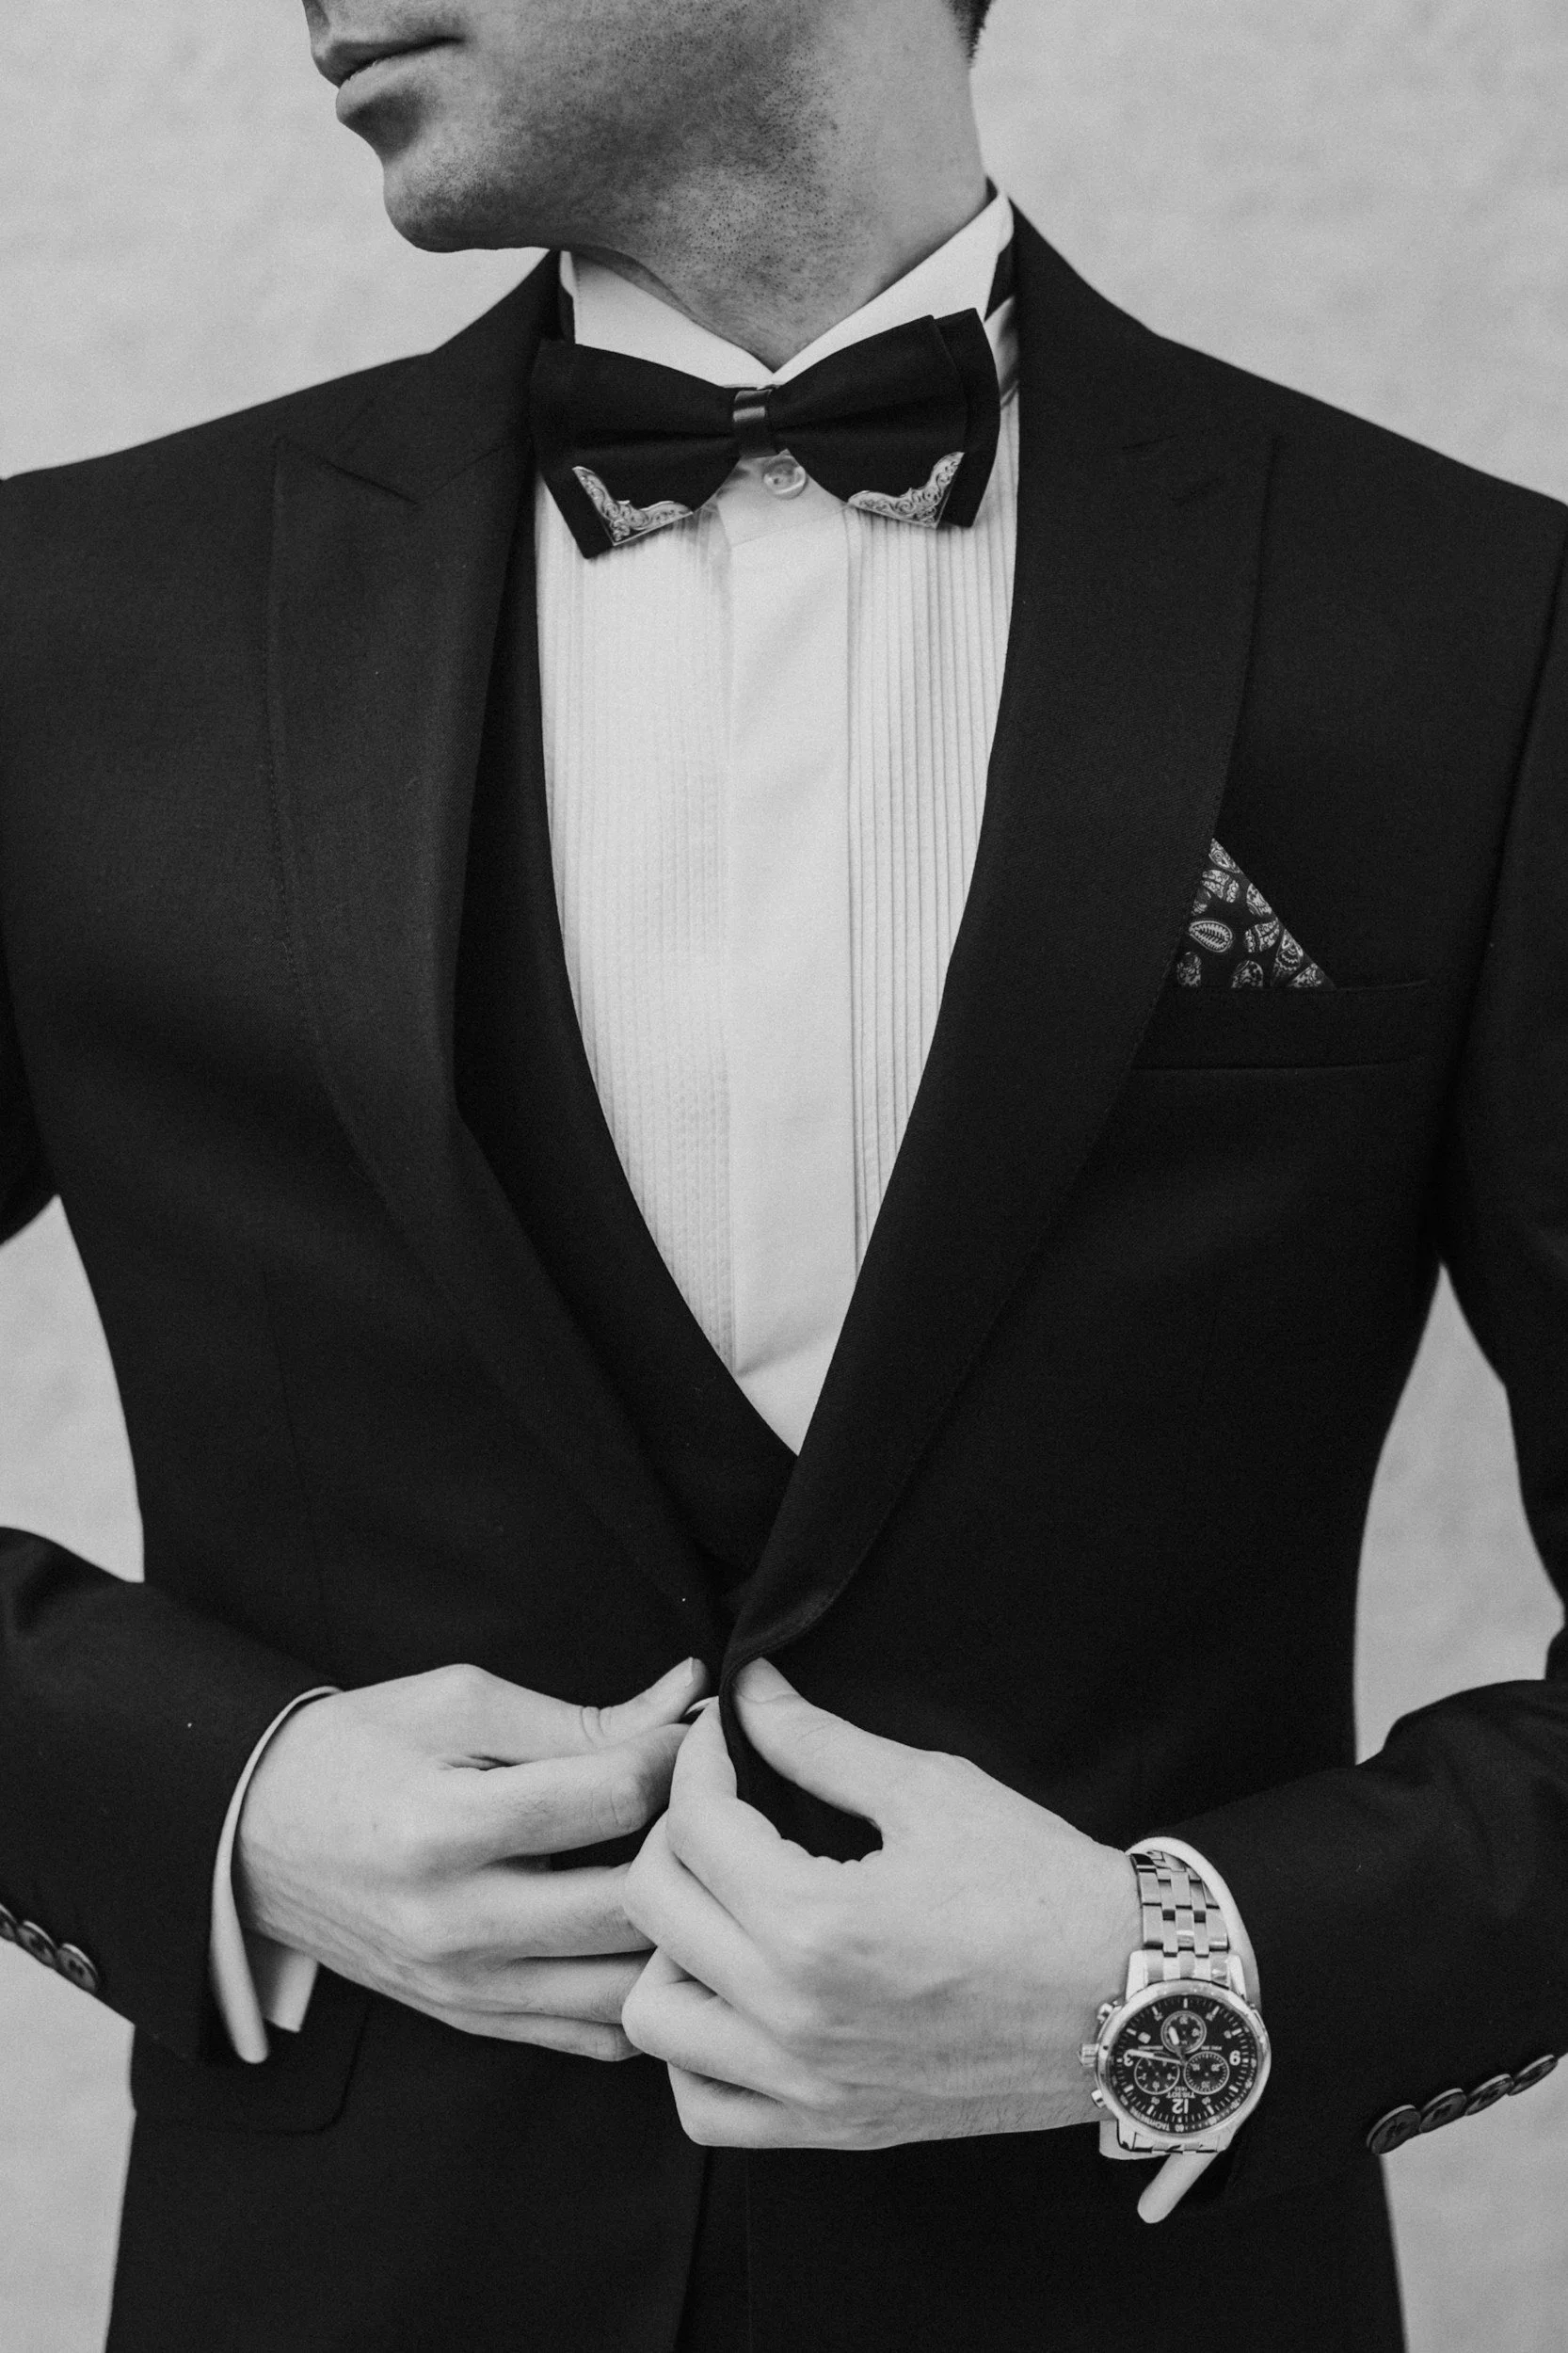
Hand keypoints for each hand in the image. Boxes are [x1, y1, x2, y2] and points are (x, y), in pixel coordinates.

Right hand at [236, 1654, 707, 2058]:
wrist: (255, 1834)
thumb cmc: (361, 1749)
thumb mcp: (461, 1704)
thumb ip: (580, 1716)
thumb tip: (687, 1697)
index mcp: (446, 1826)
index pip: (610, 1800)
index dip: (675, 1756)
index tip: (697, 1731)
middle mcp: (455, 1922)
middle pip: (629, 1902)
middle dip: (691, 1845)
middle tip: (708, 1802)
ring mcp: (462, 1986)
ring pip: (623, 1986)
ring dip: (674, 1929)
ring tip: (685, 1869)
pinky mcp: (469, 2020)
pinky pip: (591, 2035)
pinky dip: (637, 1989)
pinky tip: (645, 1934)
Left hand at [620, 1660, 1138, 2145]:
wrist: (1127, 1995)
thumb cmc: (1041, 1886)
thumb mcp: (930, 1789)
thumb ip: (819, 1741)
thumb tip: (750, 1691)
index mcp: (816, 1923)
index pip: (696, 1823)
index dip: (699, 1755)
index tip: (722, 1730)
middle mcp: (793, 2015)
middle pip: (653, 1906)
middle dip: (674, 1830)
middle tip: (722, 1801)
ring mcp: (807, 2084)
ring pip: (654, 2018)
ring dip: (670, 1947)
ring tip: (724, 1904)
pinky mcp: (830, 2127)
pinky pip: (705, 2107)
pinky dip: (695, 2053)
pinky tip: (735, 1996)